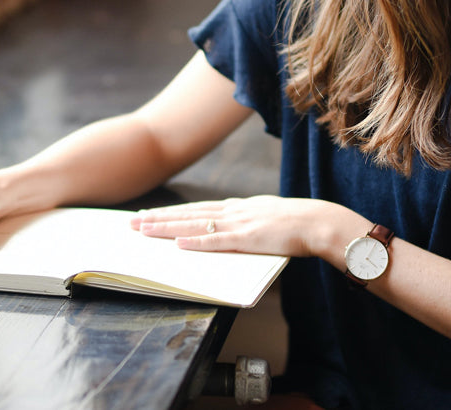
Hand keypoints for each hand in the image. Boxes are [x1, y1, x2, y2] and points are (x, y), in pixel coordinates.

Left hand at [130, 195, 341, 256]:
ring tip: (144, 229)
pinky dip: (195, 242)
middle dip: (158, 218)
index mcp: (237, 207)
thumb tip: (231, 229)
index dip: (170, 212)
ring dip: (167, 227)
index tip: (149, 215)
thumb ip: (246, 221)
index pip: (196, 209)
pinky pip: (216, 241)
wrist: (318, 222)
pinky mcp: (247, 239)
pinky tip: (178, 243)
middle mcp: (232, 211)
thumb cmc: (296, 224)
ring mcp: (238, 224)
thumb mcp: (265, 216)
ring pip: (194, 224)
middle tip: (132, 222)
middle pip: (187, 214)